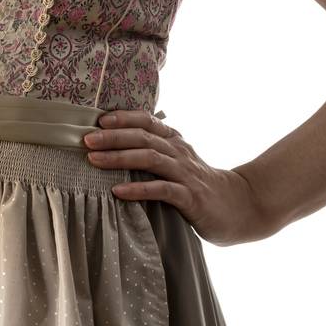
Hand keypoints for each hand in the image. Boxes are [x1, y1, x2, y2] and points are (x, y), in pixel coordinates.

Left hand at [83, 109, 274, 245]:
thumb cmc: (201, 185)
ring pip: (150, 158)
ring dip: (120, 157)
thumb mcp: (179, 162)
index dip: (123, 117)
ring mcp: (186, 174)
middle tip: (85, 140)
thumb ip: (155, 151)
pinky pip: (162, 190)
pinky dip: (138, 189)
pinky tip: (118, 192)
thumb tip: (114, 145)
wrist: (241, 207)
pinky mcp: (191, 198)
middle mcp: (179, 152)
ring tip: (94, 160)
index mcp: (175, 141)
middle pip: (143, 137)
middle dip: (112, 136)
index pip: (147, 121)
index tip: (97, 120)